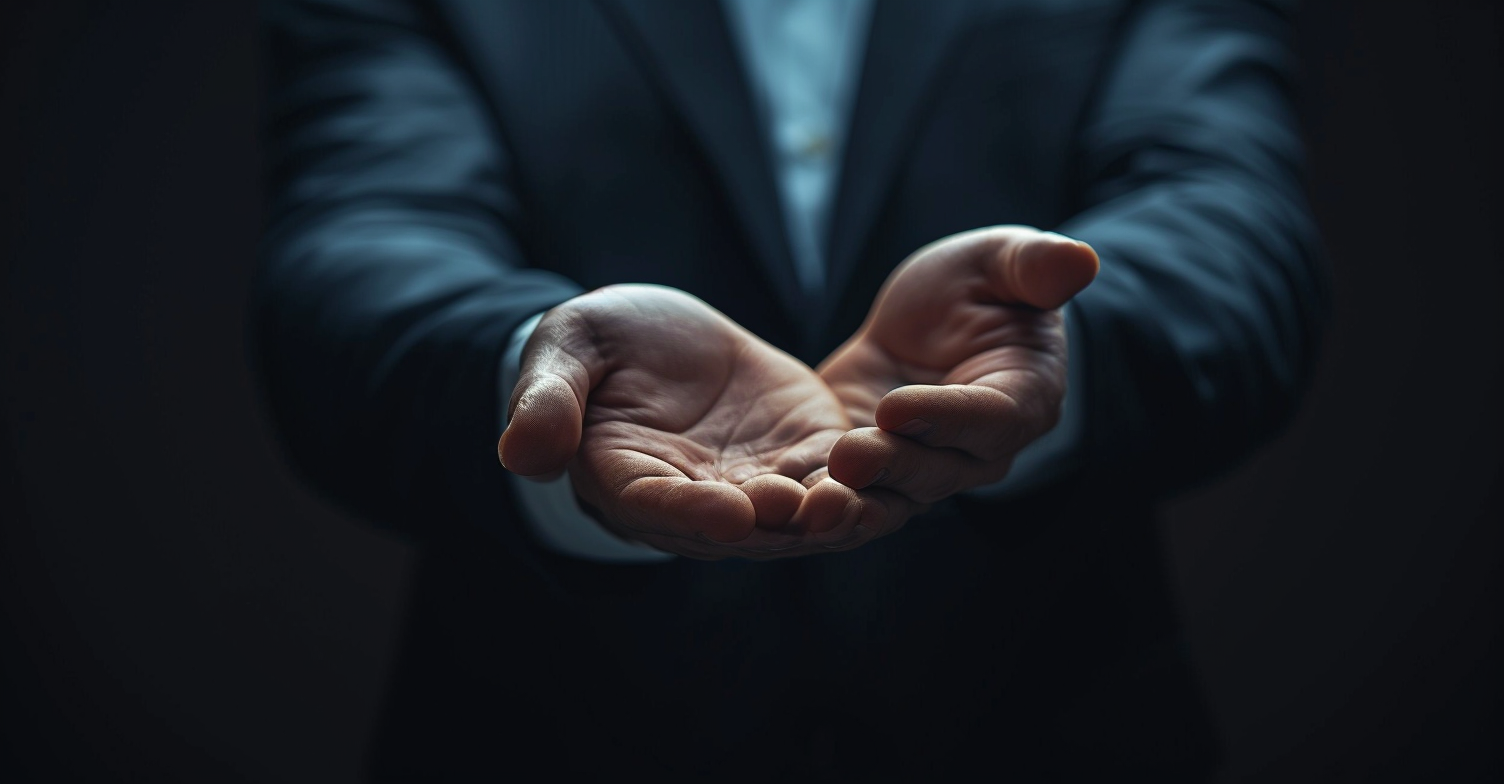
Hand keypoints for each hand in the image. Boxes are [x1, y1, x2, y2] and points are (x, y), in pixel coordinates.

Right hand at [498, 284, 908, 558]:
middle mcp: (695, 498)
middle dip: (776, 522)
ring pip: (793, 516)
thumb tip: (520, 454)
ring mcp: (753, 482)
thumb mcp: (569, 349)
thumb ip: (549, 399)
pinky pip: (834, 479)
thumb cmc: (600, 343)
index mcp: (628, 478)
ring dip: (826, 515)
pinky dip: (860, 483)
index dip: (692, 515)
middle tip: (811, 507)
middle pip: (738, 527)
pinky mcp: (801, 454)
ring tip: (856, 499)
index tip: (728, 512)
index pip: (658, 508)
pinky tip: (890, 466)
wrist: (658, 333)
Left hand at [818, 226, 1098, 503]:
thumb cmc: (979, 288)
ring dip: (853, 500)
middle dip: (890, 465)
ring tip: (812, 497)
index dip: (945, 416)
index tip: (897, 406)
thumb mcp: (1000, 261)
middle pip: (936, 470)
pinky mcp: (874, 475)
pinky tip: (779, 502)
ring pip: (892, 496)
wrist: (928, 324)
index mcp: (1023, 399)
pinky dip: (818, 501)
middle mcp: (980, 452)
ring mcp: (925, 471)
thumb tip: (1080, 260)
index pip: (989, 418)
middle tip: (846, 455)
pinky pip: (850, 496)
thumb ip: (1035, 265)